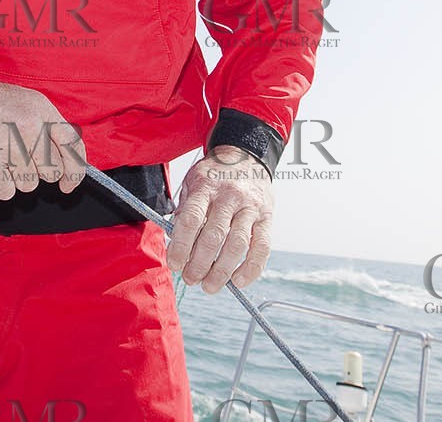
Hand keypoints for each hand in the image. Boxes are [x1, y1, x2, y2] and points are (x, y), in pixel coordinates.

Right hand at [0, 71, 86, 200]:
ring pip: (29, 185)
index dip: (75, 171)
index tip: (68, 183)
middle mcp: (29, 126)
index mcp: (41, 109)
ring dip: (15, 178)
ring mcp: (8, 145)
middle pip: (51, 171)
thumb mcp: (24, 101)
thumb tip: (66, 160)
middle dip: (38, 172)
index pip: (72, 146)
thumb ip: (47, 127)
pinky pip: (6, 192)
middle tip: (18, 159)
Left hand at [166, 145, 273, 292]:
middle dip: (200, 264)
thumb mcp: (192, 182)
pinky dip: (252, 268)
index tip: (174, 264)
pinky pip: (262, 247)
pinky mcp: (267, 217)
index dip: (181, 245)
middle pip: (214, 236)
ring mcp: (250, 207)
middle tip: (190, 280)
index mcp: (206, 186)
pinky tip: (239, 281)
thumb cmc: (213, 175)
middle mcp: (229, 196)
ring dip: (222, 271)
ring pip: (237, 244)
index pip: (191, 219)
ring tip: (209, 286)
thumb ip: (184, 209)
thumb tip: (175, 240)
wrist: (245, 155)